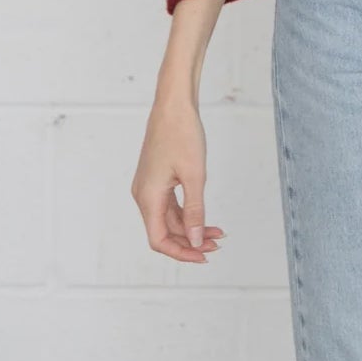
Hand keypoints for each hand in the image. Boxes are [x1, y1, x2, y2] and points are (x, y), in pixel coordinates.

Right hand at [131, 99, 225, 264]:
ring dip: (191, 228)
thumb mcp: (194, 176)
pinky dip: (187, 214)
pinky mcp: (156, 179)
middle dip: (190, 241)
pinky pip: (170, 205)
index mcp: (147, 197)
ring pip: (169, 219)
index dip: (181, 252)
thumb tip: (196, 240)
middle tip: (218, 244)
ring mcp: (149, 187)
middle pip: (164, 232)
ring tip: (218, 232)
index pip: (159, 240)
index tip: (204, 256)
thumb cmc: (182, 134)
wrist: (173, 104)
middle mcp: (143, 195)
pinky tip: (206, 218)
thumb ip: (195, 212)